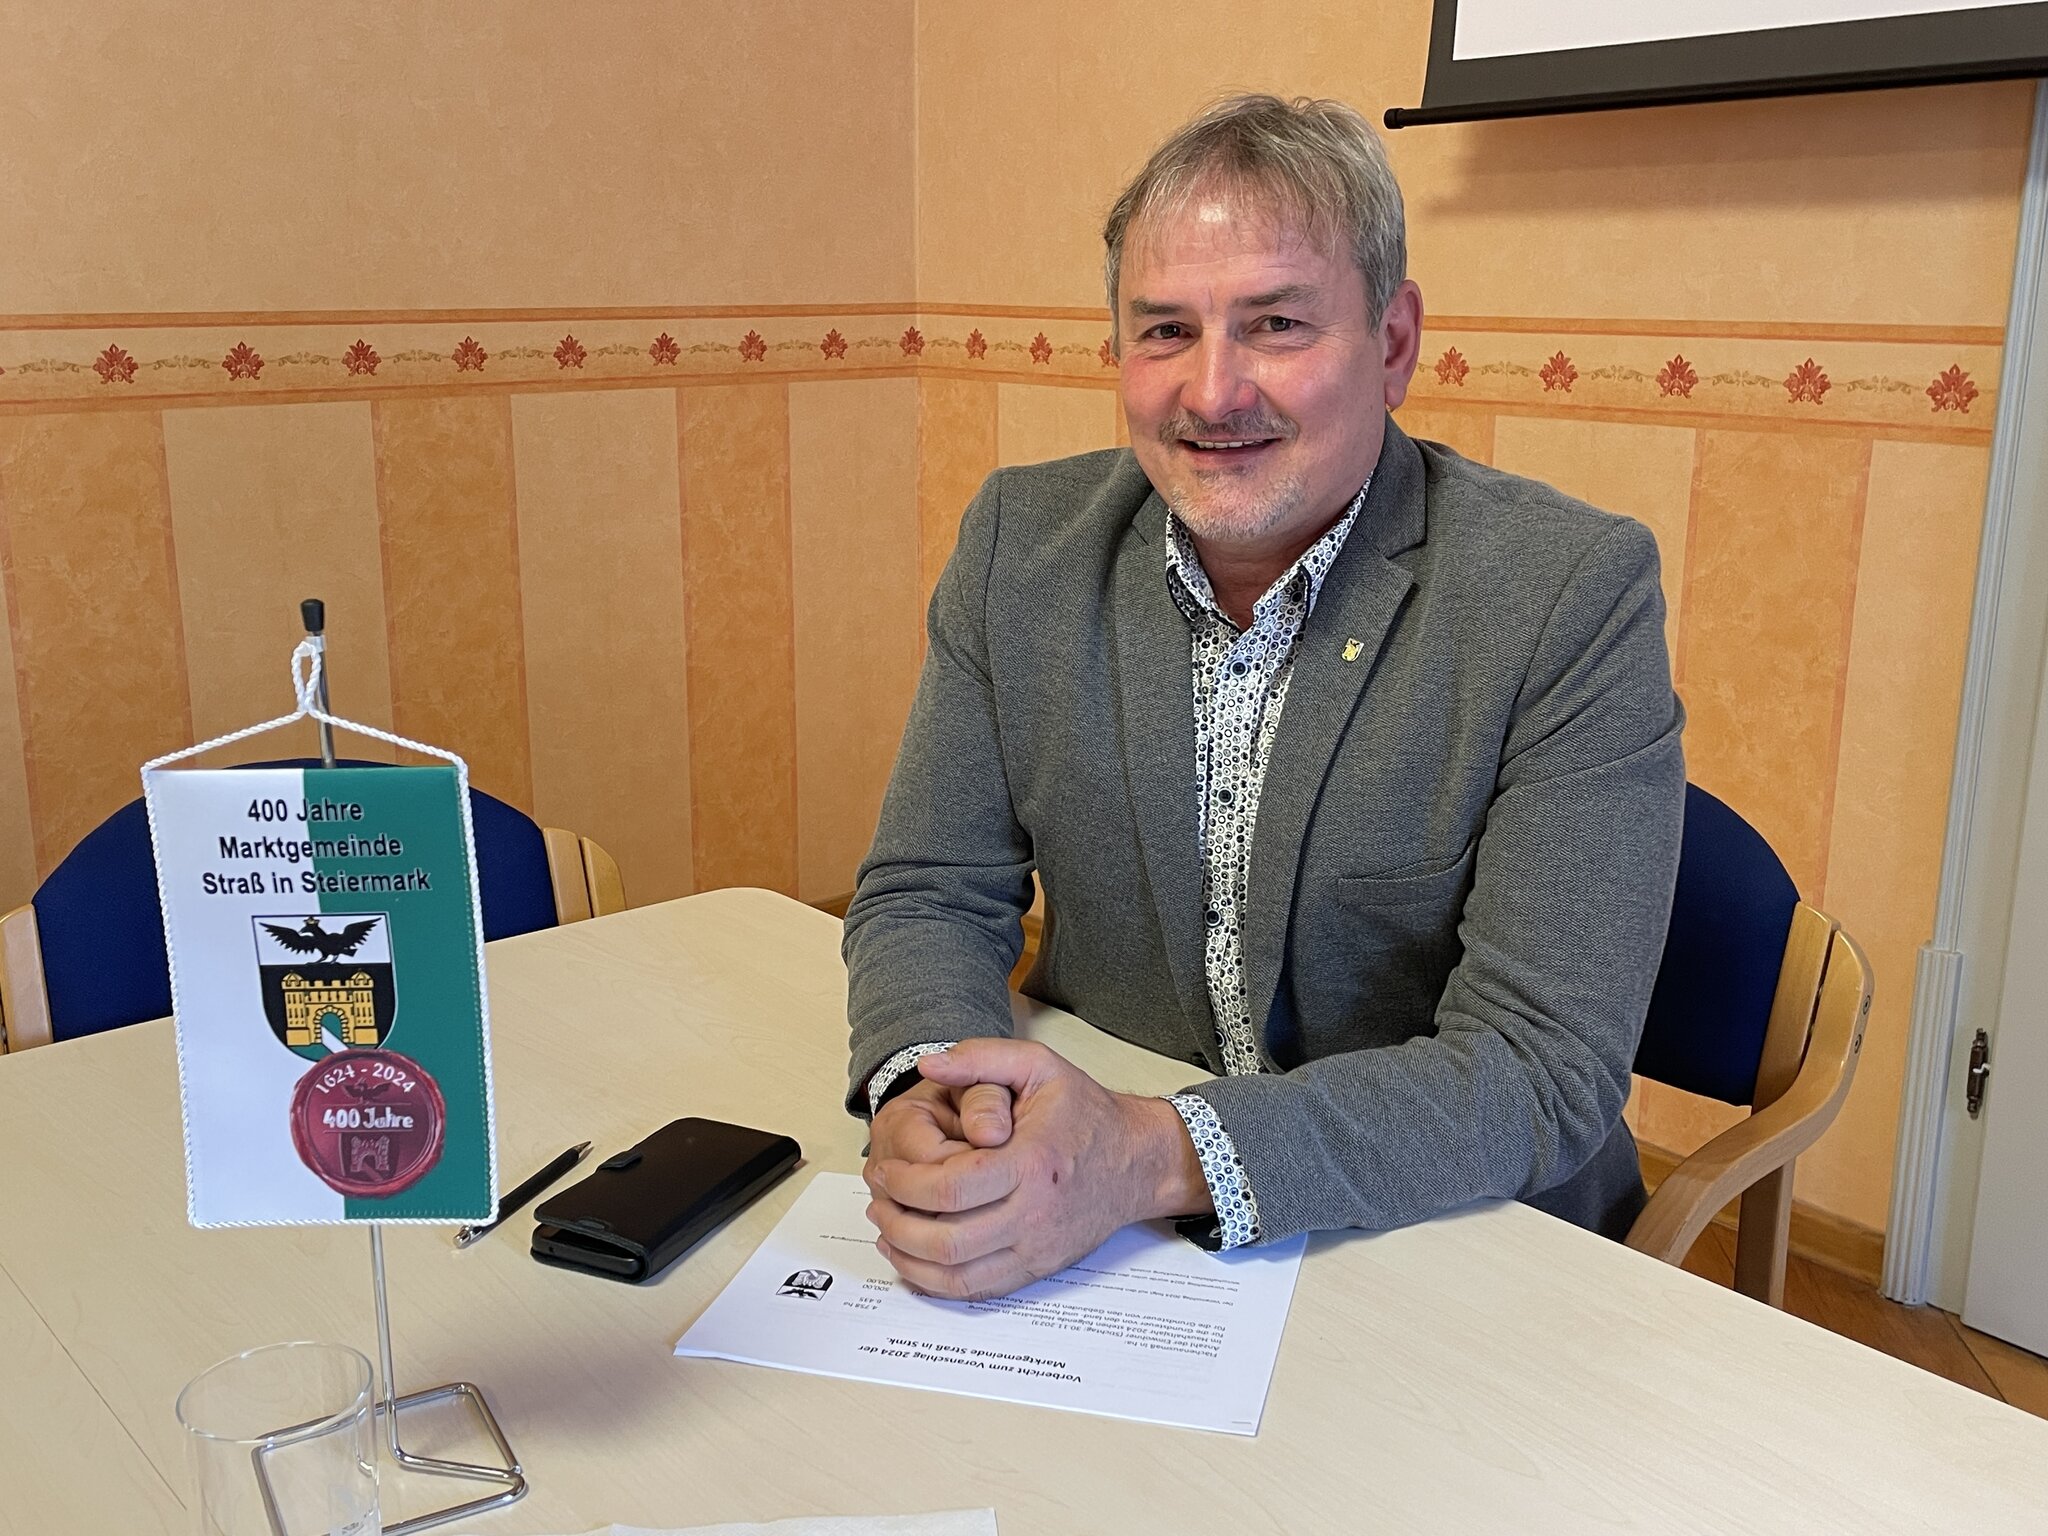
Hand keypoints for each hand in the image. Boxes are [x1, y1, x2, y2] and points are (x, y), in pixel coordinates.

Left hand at [863, 1039, 1210, 1299]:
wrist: (1136, 1161)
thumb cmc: (1086, 1114)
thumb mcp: (1038, 1065)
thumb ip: (980, 1058)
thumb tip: (928, 1065)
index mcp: (1031, 1164)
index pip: (949, 1189)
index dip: (903, 1184)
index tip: (883, 1169)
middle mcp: (1034, 1215)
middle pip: (945, 1241)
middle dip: (896, 1222)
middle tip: (876, 1198)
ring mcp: (1036, 1248)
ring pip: (956, 1276)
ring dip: (907, 1258)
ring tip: (886, 1227)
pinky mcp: (1036, 1268)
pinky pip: (977, 1290)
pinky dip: (935, 1282)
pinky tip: (914, 1258)